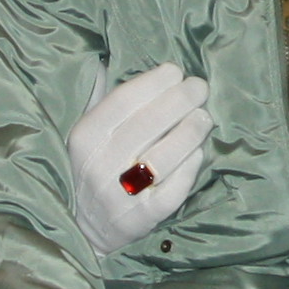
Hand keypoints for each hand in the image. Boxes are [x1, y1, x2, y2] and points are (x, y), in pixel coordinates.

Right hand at [67, 65, 209, 251]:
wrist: (85, 229)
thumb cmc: (93, 167)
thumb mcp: (87, 134)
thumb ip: (99, 98)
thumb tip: (106, 58)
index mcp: (84, 137)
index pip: (122, 101)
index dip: (153, 82)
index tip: (175, 71)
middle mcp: (99, 165)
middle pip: (147, 124)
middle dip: (180, 100)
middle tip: (199, 87)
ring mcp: (120, 194)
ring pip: (163, 157)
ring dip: (190, 131)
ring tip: (204, 117)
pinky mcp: (142, 218)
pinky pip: (173, 190)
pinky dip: (189, 168)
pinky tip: (198, 152)